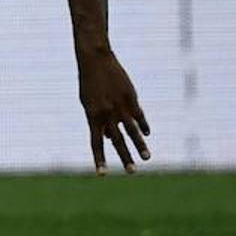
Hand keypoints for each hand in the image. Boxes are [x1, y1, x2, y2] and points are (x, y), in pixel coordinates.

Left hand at [77, 48, 150, 174]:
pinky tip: (147, 134)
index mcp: (93, 116)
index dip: (99, 159)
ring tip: (147, 158)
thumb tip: (112, 139)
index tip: (102, 174)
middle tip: (132, 172)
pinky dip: (143, 126)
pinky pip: (139, 116)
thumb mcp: (88, 103)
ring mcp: (120, 106)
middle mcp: (107, 114)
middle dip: (125, 158)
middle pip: (117, 141)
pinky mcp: (131, 98)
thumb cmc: (89, 84)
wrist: (95, 60)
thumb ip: (99, 121)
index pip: (96, 143)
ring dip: (140, 146)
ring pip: (132, 131)